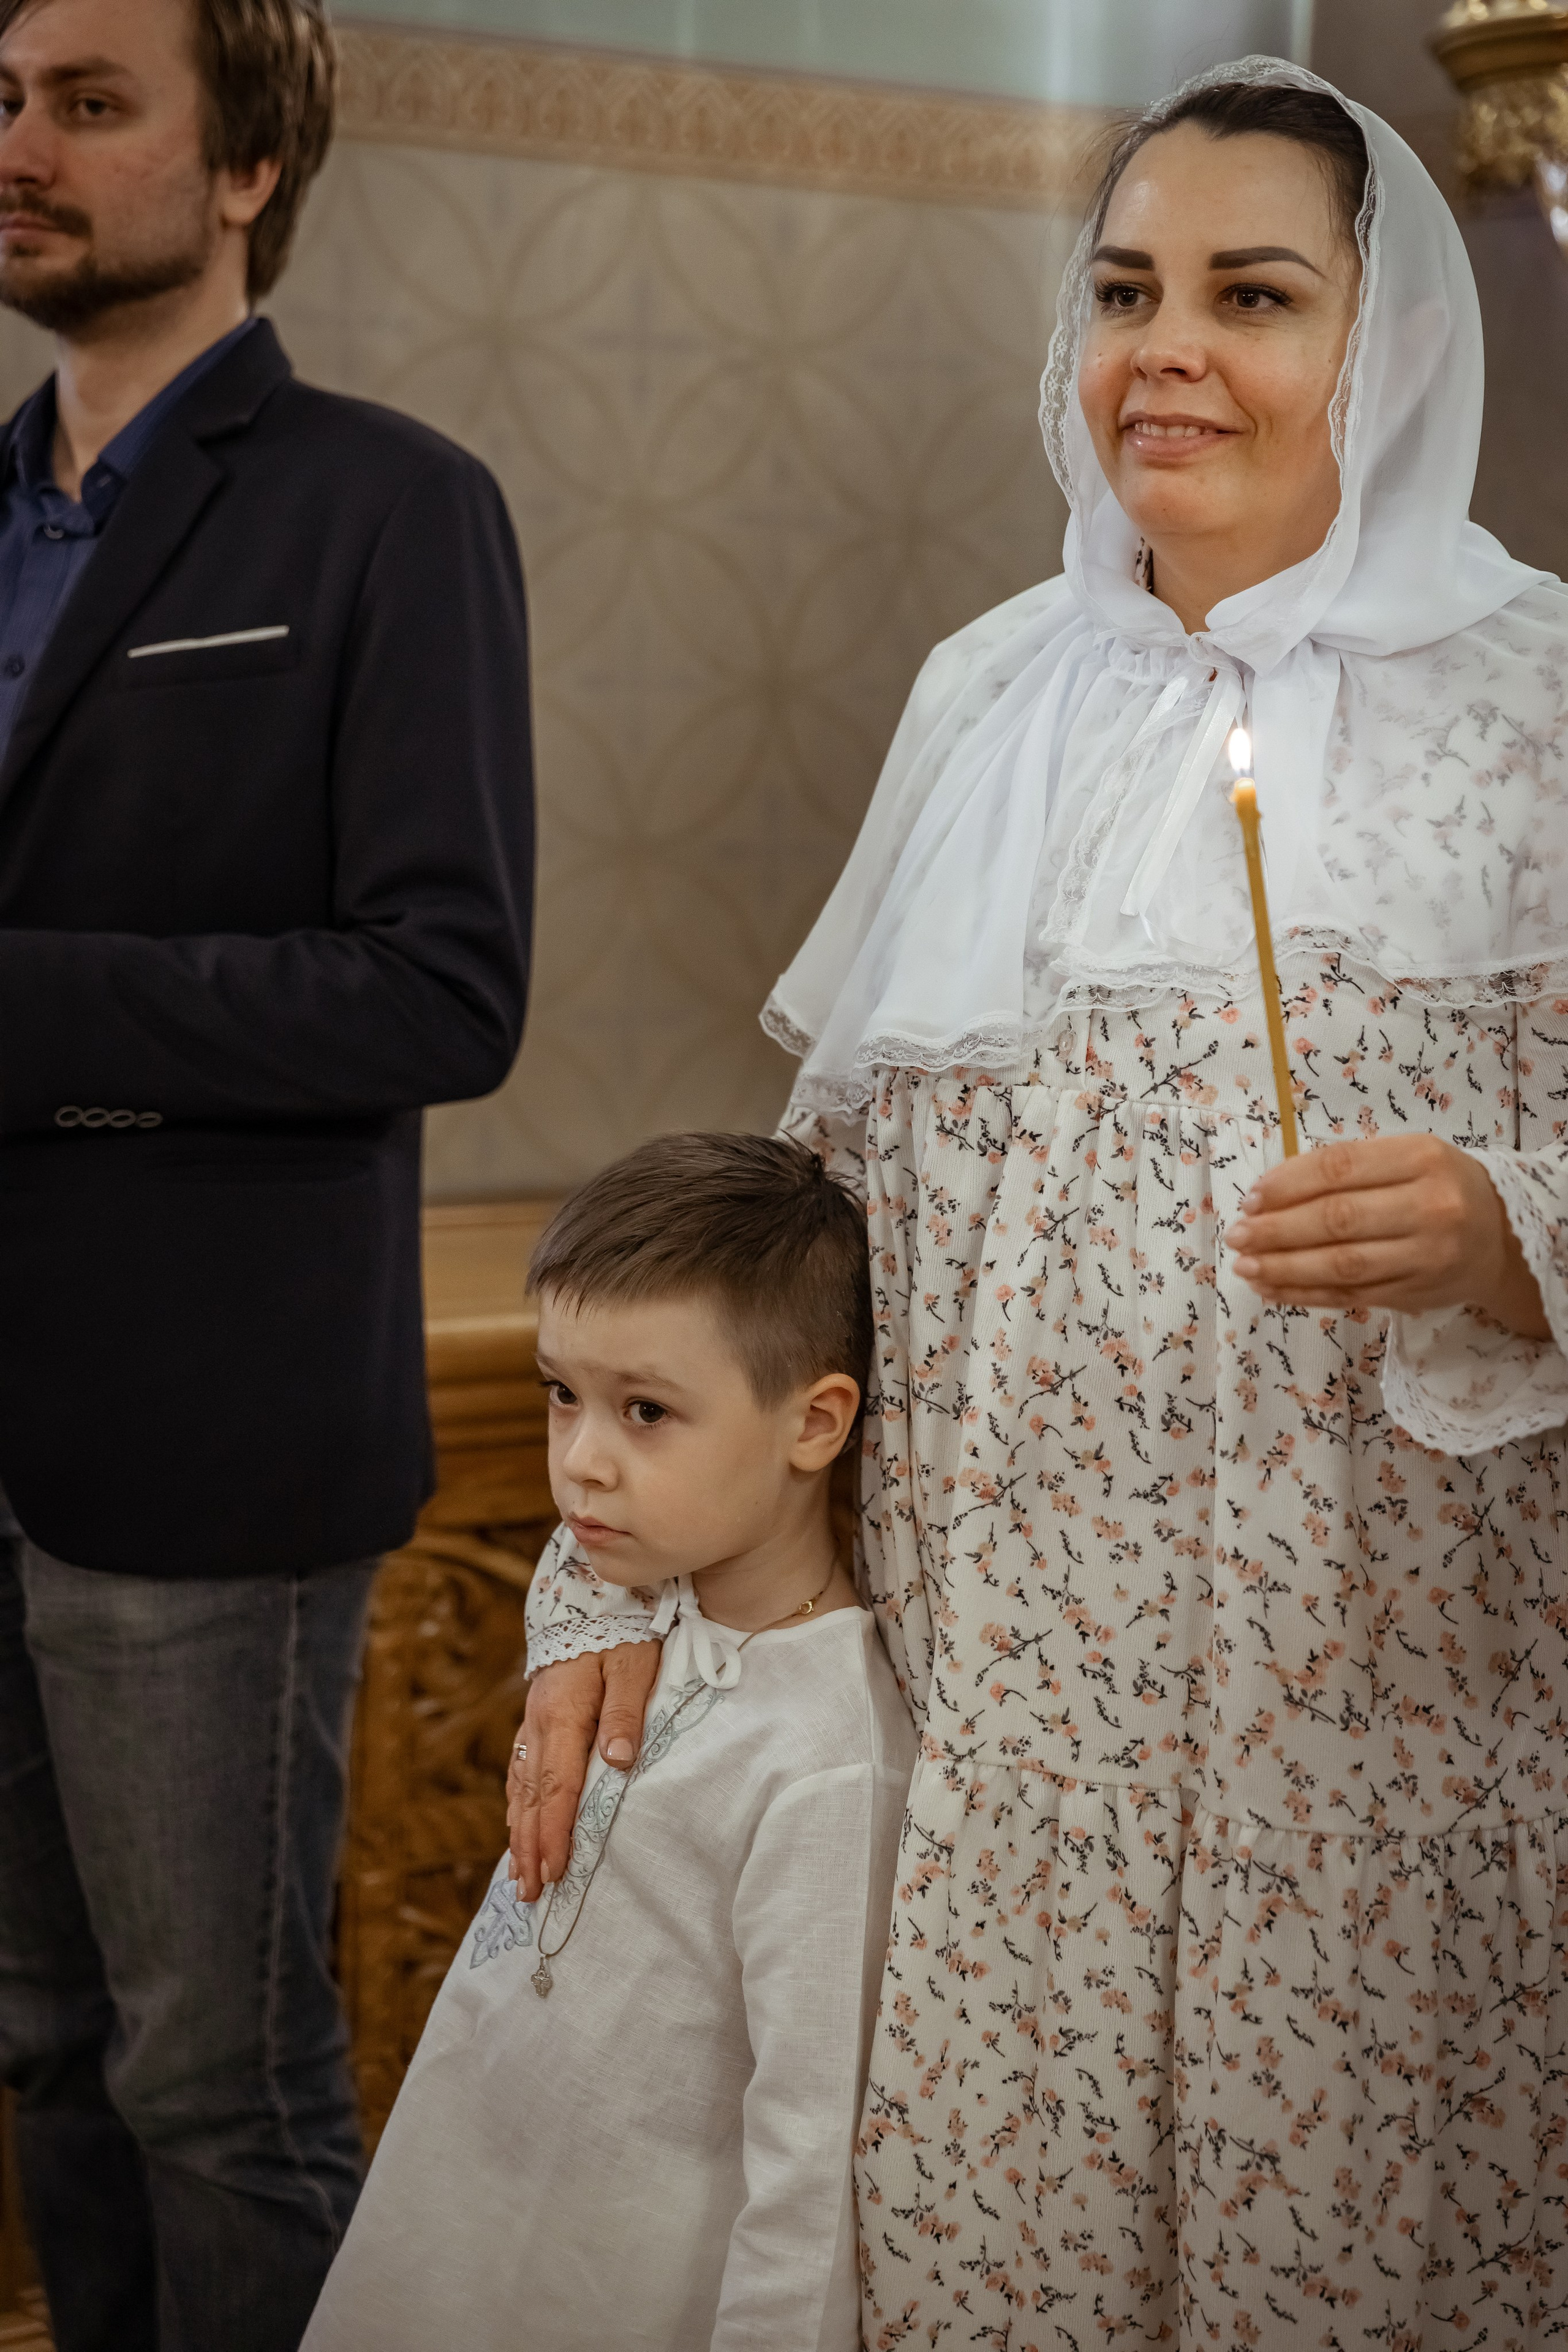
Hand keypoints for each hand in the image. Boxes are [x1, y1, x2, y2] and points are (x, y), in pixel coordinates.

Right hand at [506, 1642, 660, 1902]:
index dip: (554, 1832)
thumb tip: (616, 1762)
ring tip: (519, 1876)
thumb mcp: (634, 1664)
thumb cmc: (622, 1629)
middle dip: (529, 1847)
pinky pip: (520, 1769)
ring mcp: (533, 1720)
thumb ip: (624, 1713)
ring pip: (521, 1786)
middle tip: (531, 1894)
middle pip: (532, 1796)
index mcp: (563, 1713)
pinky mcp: (535, 1717)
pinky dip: (517, 1803)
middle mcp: (539, 1722)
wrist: (590, 1593)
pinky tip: (516, 1826)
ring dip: (519, 1832)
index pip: (558, 1786)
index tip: (553, 1871)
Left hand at [1226, 1134, 1549, 1338]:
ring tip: (1245, 1265)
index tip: (1252, 1198)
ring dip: (1284, 1267)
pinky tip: (1271, 1288)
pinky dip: (1304, 1293)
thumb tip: (1269, 1192)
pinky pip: (1350, 1295)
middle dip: (1278, 1229)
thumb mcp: (1407, 1157)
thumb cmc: (1439, 1187)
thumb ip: (1348, 1167)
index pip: (1340, 1169)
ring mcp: (1424, 1257)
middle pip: (1338, 1220)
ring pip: (1341, 1264)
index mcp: (1422, 1159)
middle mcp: (1429, 1208)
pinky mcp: (1415, 1294)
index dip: (1288, 1184)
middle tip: (1237, 1235)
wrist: (1501, 1239)